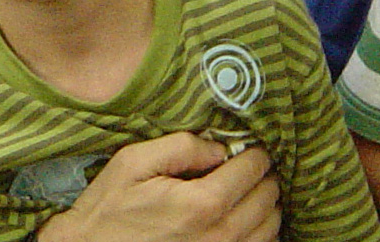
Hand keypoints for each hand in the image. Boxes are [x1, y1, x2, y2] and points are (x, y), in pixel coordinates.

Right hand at [38, 132, 280, 241]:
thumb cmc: (109, 208)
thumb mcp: (135, 162)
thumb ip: (183, 146)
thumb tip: (220, 148)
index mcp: (201, 204)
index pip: (253, 169)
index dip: (254, 152)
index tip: (246, 148)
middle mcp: (218, 235)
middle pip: (268, 197)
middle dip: (263, 176)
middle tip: (247, 166)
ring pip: (270, 226)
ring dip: (265, 204)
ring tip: (246, 191)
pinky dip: (259, 231)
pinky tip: (240, 219)